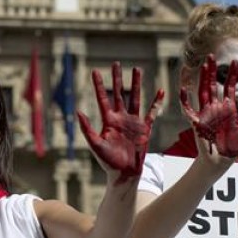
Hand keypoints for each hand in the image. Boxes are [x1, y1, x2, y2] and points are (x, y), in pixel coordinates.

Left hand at [77, 62, 163, 184]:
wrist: (124, 173)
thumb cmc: (107, 162)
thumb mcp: (95, 144)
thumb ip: (87, 128)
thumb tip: (77, 112)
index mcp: (108, 121)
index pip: (103, 98)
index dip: (99, 85)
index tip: (95, 71)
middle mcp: (120, 118)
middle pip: (119, 93)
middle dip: (117, 79)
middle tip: (117, 63)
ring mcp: (133, 122)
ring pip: (135, 98)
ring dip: (136, 84)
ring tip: (137, 69)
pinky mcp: (145, 128)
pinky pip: (152, 112)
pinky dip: (156, 102)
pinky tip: (160, 91)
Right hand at [180, 55, 237, 159]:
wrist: (221, 161)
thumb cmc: (233, 147)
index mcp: (229, 109)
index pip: (230, 88)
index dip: (233, 75)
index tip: (235, 62)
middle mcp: (217, 108)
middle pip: (214, 85)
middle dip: (213, 71)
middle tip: (211, 56)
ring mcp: (206, 114)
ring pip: (203, 92)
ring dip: (202, 79)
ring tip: (202, 65)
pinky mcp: (197, 123)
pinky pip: (188, 110)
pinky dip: (184, 100)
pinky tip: (182, 89)